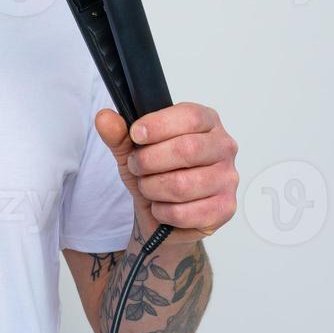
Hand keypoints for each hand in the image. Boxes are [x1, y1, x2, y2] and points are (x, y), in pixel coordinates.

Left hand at [94, 102, 238, 248]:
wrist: (165, 215)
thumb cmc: (156, 174)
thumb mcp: (132, 150)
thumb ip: (119, 133)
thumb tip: (105, 118)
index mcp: (207, 122)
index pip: (190, 116)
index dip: (158, 125)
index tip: (136, 134)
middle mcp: (223, 148)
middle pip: (186, 150)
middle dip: (149, 161)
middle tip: (136, 166)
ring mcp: (228, 179)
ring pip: (182, 184)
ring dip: (153, 188)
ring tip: (147, 187)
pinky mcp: (224, 208)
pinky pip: (185, 212)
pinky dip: (163, 211)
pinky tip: (161, 207)